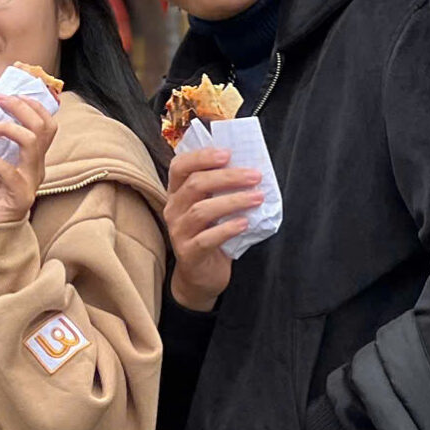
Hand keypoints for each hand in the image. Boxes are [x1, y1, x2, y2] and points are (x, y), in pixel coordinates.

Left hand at [0, 91, 57, 228]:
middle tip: (0, 99)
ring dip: (7, 129)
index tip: (10, 92)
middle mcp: (36, 167)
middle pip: (43, 128)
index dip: (33, 104)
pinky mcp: (19, 197)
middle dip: (22, 108)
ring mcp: (30, 182)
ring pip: (31, 144)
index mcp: (33, 158)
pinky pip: (8, 171)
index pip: (46, 124)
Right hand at [162, 147, 264, 310]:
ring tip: (256, 198)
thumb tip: (251, 169)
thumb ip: (222, 190)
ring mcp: (178, 231)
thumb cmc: (211, 234)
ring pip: (201, 210)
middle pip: (195, 185)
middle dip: (228, 177)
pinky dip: (227, 229)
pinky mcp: (188, 253)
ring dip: (233, 201)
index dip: (202, 157)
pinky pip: (206, 239)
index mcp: (177, 192)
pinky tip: (244, 223)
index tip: (228, 153)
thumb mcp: (213, 207)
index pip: (179, 166)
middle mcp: (173, 209)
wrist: (201, 276)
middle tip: (254, 176)